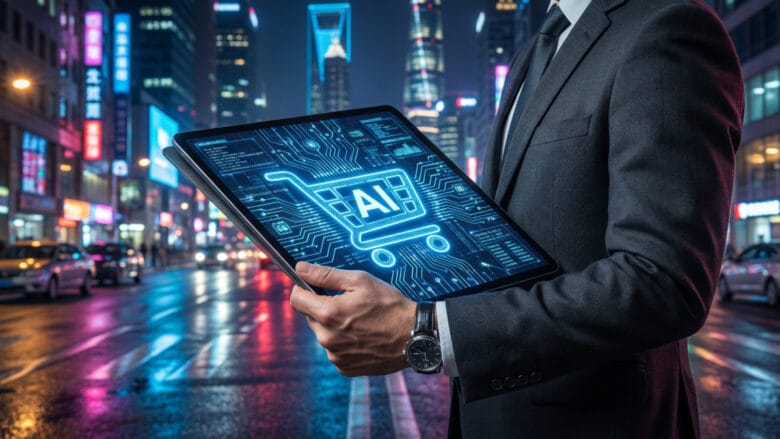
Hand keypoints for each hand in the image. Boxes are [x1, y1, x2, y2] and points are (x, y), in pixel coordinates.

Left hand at [290, 261, 415, 375]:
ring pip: (323, 335)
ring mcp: (335, 356)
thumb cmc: (390, 305)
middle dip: (323, 308)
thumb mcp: (360, 281)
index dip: (303, 289)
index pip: (295, 299)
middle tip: (349, 305)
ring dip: (334, 327)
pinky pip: (335, 351)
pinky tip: (363, 337)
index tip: (314, 287)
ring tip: (360, 322)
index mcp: (328, 313)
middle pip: (310, 317)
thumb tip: (300, 268)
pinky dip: (344, 343)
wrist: (414, 336)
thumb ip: (326, 275)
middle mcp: (327, 338)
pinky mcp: (344, 368)